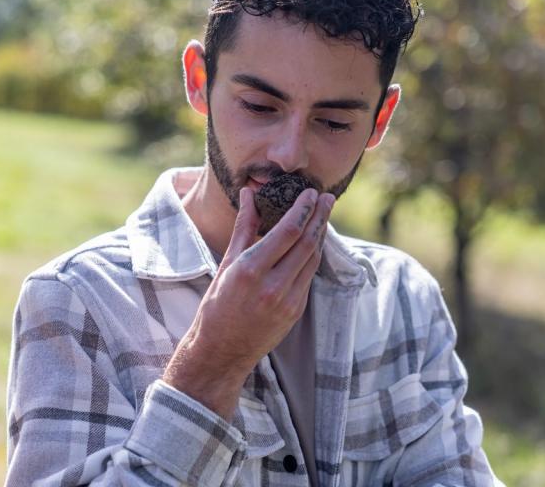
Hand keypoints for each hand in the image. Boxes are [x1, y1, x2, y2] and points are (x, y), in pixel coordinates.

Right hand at [162, 186, 334, 419]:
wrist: (221, 351)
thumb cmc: (217, 304)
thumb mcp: (226, 263)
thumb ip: (243, 227)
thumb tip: (248, 194)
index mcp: (251, 270)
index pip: (288, 231)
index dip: (303, 209)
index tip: (311, 192)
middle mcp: (273, 286)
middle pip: (307, 243)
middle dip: (320, 217)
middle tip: (327, 197)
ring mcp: (288, 301)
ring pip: (313, 259)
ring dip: (321, 234)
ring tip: (323, 214)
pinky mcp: (296, 311)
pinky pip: (309, 276)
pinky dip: (313, 255)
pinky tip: (314, 242)